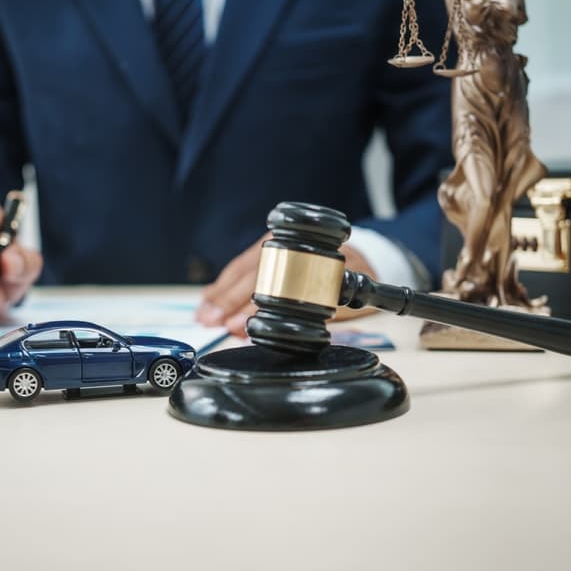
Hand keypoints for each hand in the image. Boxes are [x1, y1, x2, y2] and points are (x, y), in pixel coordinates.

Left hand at [196, 237, 377, 336]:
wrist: (367, 257)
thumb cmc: (317, 263)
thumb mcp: (284, 264)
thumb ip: (254, 281)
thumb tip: (217, 306)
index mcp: (275, 242)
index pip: (240, 267)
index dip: (220, 289)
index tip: (203, 308)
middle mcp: (292, 248)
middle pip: (254, 277)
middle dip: (229, 302)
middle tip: (212, 320)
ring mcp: (314, 265)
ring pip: (275, 289)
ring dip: (252, 310)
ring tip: (233, 327)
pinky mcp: (332, 285)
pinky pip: (303, 304)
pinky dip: (285, 317)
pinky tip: (268, 328)